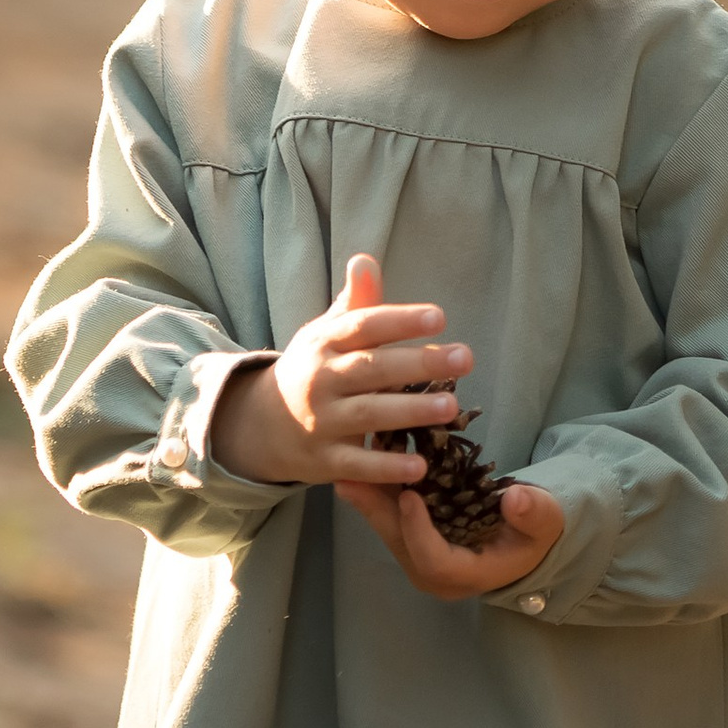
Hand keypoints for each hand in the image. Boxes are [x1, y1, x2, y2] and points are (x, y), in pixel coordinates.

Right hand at [209, 252, 468, 494]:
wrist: (262, 425)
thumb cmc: (312, 369)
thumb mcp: (325, 333)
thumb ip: (354, 302)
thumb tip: (365, 260)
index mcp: (325, 342)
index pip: (364, 326)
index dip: (400, 321)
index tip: (440, 317)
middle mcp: (321, 379)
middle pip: (372, 369)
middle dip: (419, 363)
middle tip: (466, 358)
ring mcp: (321, 421)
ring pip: (367, 414)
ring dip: (410, 412)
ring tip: (451, 407)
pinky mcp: (324, 461)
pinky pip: (357, 464)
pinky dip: (386, 467)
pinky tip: (420, 467)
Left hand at [336, 463, 567, 604]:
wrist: (524, 538)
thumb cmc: (533, 533)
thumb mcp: (544, 523)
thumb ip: (533, 514)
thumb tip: (515, 499)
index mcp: (465, 574)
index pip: (433, 561)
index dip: (418, 531)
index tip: (410, 497)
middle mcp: (433, 570)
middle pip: (398, 541)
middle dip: (375, 510)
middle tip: (352, 478)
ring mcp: (419, 552)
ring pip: (388, 525)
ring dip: (368, 494)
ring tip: (347, 461)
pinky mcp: (412, 533)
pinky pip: (390, 512)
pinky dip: (377, 485)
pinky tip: (364, 456)